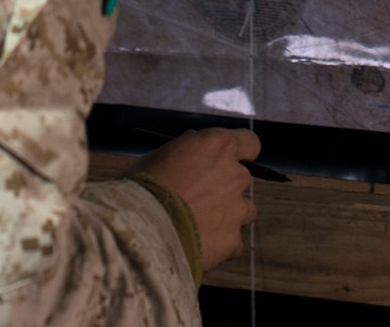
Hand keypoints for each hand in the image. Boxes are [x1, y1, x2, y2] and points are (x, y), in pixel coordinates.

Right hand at [127, 128, 259, 269]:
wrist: (140, 232)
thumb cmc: (142, 188)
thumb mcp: (159, 157)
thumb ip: (185, 152)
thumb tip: (193, 147)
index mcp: (218, 147)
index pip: (249, 142)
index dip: (240, 152)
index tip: (227, 160)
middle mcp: (234, 175)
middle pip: (243, 179)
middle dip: (226, 187)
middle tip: (199, 198)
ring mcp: (237, 209)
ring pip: (245, 211)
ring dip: (228, 216)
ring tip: (200, 226)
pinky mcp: (232, 241)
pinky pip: (234, 243)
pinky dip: (221, 244)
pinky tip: (199, 246)